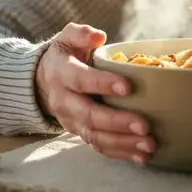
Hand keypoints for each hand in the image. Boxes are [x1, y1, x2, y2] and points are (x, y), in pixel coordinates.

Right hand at [35, 23, 154, 163]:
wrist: (42, 82)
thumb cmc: (65, 56)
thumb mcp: (67, 38)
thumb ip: (80, 34)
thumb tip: (98, 36)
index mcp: (61, 74)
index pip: (81, 80)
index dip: (102, 84)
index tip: (128, 87)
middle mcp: (65, 101)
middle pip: (90, 115)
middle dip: (118, 122)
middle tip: (144, 126)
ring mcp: (72, 121)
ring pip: (95, 136)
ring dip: (123, 143)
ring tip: (149, 144)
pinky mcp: (81, 133)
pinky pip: (100, 147)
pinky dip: (121, 154)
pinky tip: (142, 157)